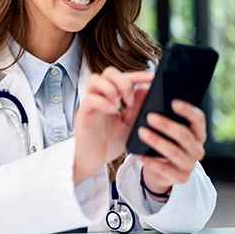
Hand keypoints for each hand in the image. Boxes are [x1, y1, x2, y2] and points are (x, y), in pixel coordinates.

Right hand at [73, 67, 153, 185]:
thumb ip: (136, 108)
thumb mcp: (129, 125)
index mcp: (111, 97)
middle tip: (130, 101)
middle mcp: (99, 97)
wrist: (94, 161)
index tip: (151, 77)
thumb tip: (146, 89)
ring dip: (111, 89)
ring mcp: (90, 104)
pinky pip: (90, 99)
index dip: (137, 74)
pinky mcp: (82, 114)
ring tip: (119, 105)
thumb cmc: (108, 143)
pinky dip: (103, 102)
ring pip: (95, 79)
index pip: (123, 77)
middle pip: (108, 72)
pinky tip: (112, 111)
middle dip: (123, 82)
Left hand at [139, 100, 206, 200]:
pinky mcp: (180, 179)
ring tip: (141, 132)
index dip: (187, 110)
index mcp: (196, 133)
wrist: (158, 170)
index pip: (198, 119)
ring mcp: (189, 165)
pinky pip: (165, 170)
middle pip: (185, 135)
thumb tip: (144, 88)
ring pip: (174, 152)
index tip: (173, 101)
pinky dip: (151, 161)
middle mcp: (197, 149)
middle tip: (149, 116)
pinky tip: (140, 154)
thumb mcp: (160, 127)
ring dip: (157, 141)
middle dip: (167, 125)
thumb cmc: (160, 142)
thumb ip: (155, 109)